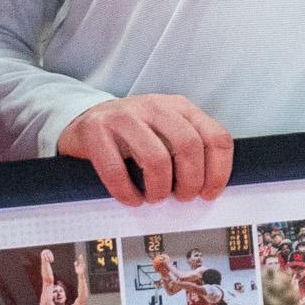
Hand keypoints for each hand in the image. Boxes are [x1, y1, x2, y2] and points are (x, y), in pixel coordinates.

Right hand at [58, 94, 234, 208]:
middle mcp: (155, 106)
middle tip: (182, 198)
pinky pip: (116, 170)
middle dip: (190, 181)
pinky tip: (132, 198)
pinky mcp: (96, 129)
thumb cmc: (135, 136)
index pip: (216, 137)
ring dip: (159, 189)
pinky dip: (127, 192)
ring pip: (156, 158)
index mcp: (180, 107)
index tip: (208, 193)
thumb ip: (190, 150)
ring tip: (155, 197)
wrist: (86, 121)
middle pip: (189, 146)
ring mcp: (124, 115)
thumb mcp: (167, 132)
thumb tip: (209, 188)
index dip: (218, 171)